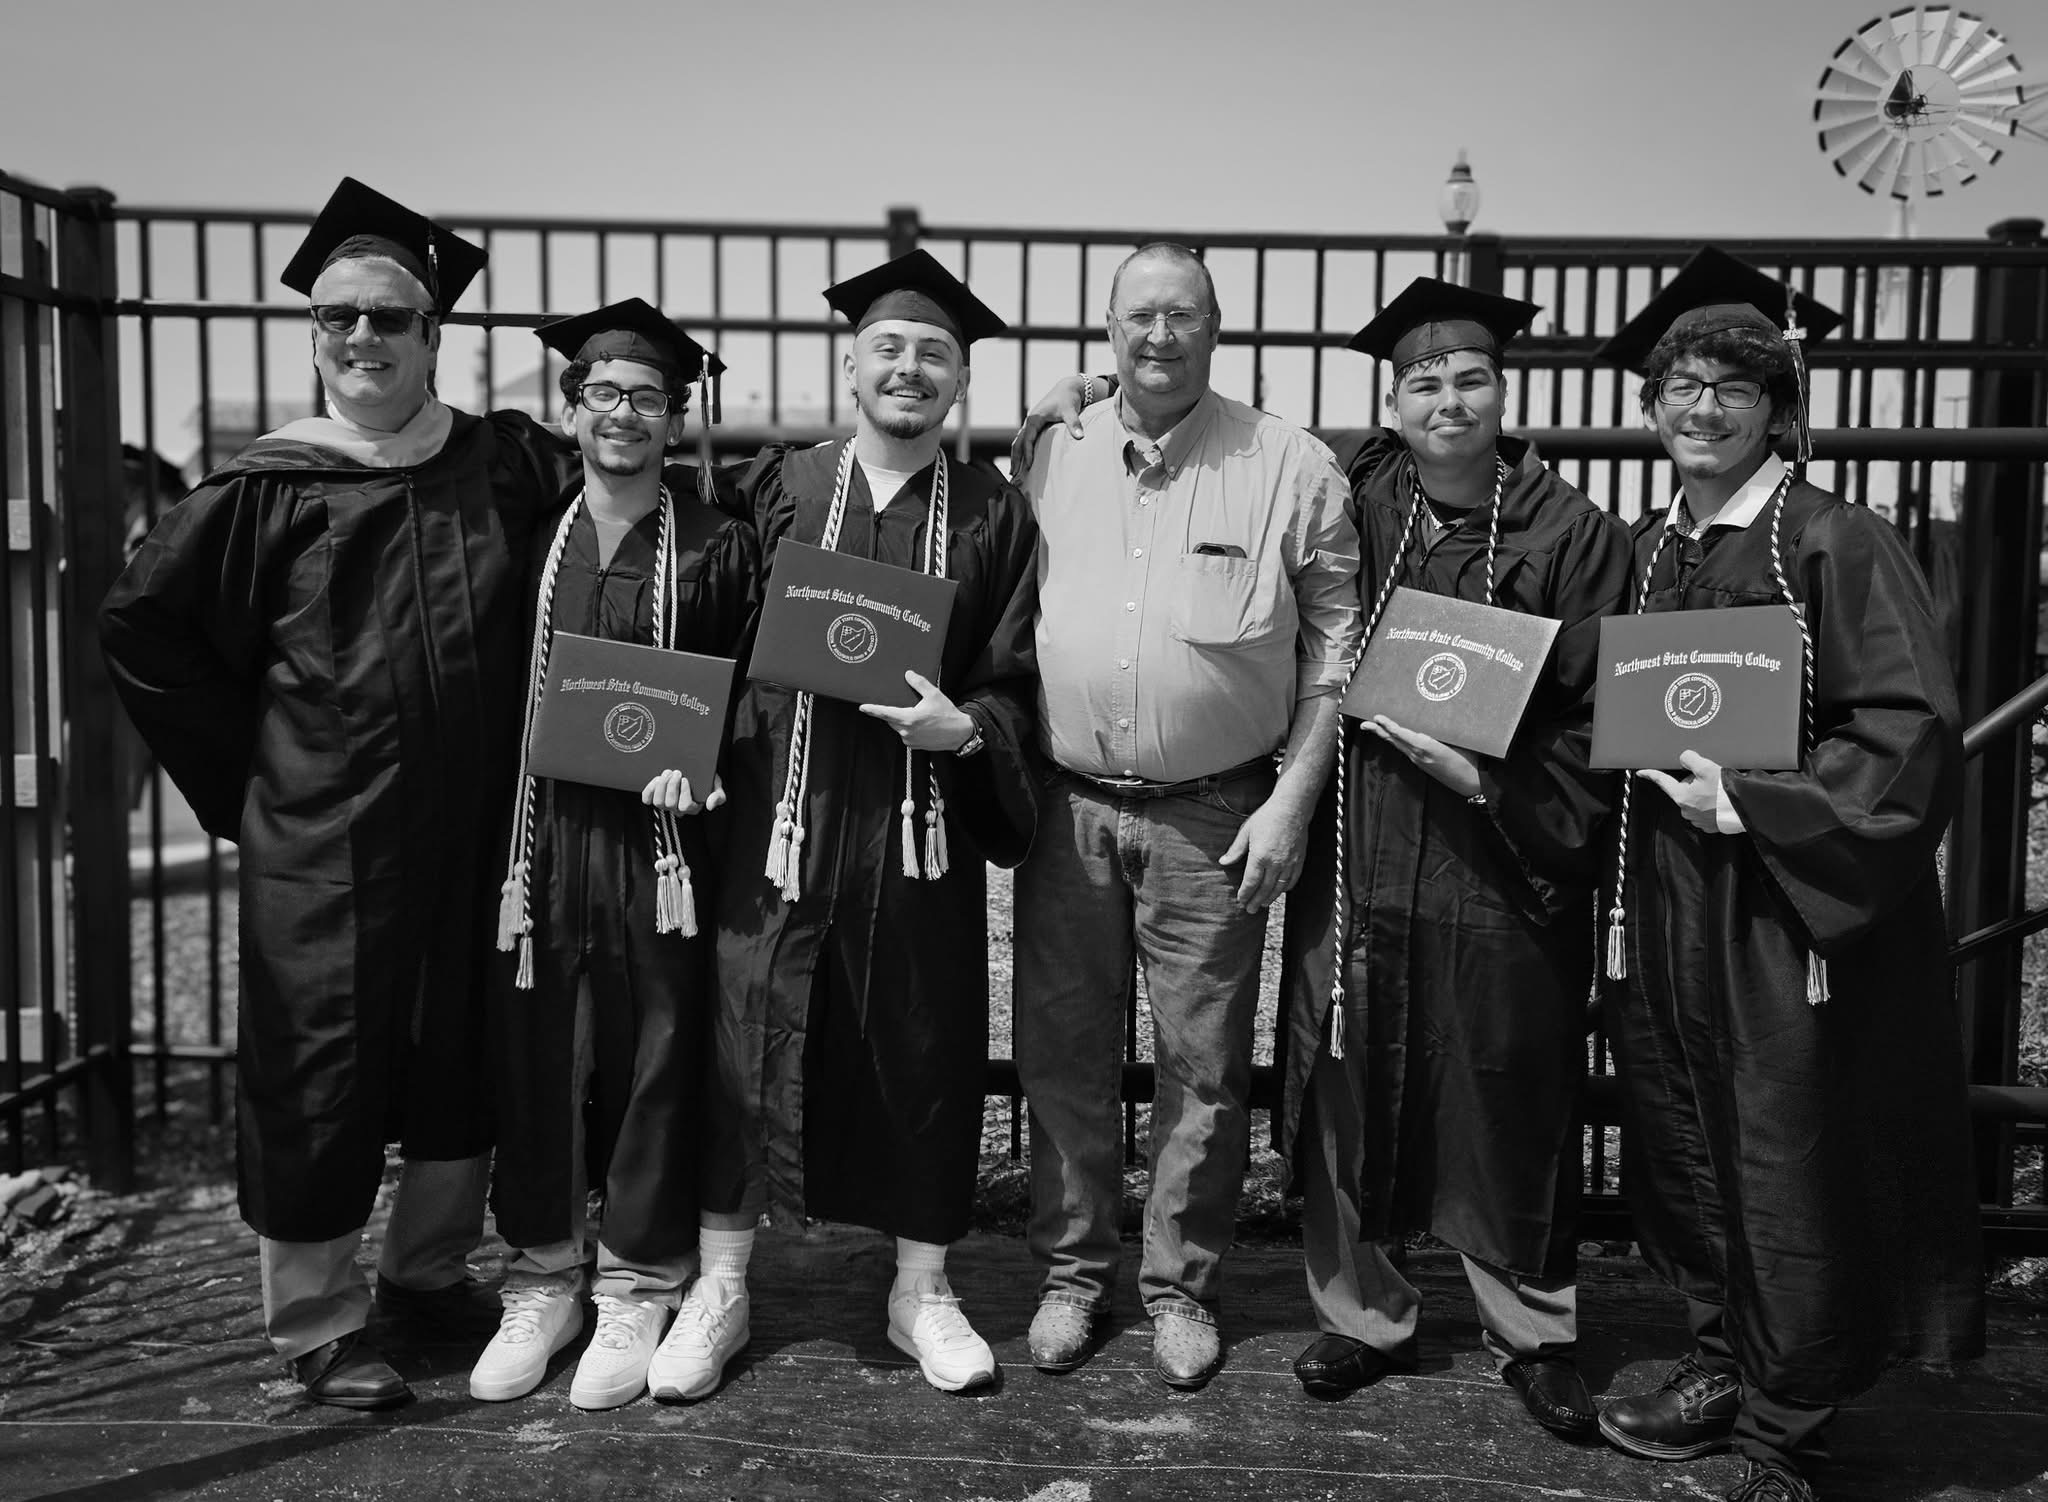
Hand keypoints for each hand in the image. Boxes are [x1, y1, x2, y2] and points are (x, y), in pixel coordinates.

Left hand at [642, 769, 723, 814]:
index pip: (685, 806)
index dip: (684, 793)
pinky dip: (650, 789)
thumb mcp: (716, 786)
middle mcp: (677, 809)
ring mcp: (665, 803)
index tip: (686, 779)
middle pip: (670, 804)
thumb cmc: (706, 778)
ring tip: (667, 772)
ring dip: (661, 786)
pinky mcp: (654, 797)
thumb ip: (718, 796)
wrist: (693, 769)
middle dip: (671, 786)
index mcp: (692, 807)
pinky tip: (656, 779)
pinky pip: (647, 799)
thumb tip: (710, 806)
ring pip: (658, 802)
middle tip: (676, 772)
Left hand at [859, 671, 975, 751]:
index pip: (885, 713)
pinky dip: (910, 728)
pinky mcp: (914, 746)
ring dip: (903, 720)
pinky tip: (923, 724)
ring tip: (921, 715)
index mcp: (909, 718)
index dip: (873, 709)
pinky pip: (906, 734)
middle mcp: (907, 731)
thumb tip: (908, 674)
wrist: (960, 734)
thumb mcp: (934, 694)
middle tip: (909, 706)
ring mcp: (910, 740)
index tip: (862, 707)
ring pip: (899, 727)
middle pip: (891, 719)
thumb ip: (919, 683)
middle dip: (895, 712)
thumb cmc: (948, 714)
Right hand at [1009, 373, 1091, 475]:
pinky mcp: (1034, 425)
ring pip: (1018, 441)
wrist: (1067, 389)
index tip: (1029, 466)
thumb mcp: (1071, 411)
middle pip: (1017, 442)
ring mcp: (1030, 423)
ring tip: (1014, 472)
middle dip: (1015, 458)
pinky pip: (1023, 440)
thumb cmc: (1068, 399)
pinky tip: (1022, 461)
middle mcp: (1029, 421)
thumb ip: (1074, 423)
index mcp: (1034, 418)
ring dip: (1015, 456)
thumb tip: (1080, 437)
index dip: (1027, 453)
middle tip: (1013, 474)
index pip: (1027, 439)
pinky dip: (1021, 451)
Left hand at [1219, 794, 1307, 912]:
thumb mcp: (1246, 832)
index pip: (1251, 882)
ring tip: (1262, 904)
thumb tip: (1224, 862)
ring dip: (1270, 898)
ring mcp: (1289, 863)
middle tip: (1250, 910)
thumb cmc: (1267, 817)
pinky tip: (1279, 891)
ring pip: (1279, 888)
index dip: (1245, 894)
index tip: (1240, 900)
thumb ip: (1235, 850)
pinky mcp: (1299, 861)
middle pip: (1265, 889)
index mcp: (1260, 857)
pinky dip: (1285, 888)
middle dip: (1256, 901)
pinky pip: (1292, 880)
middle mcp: (1275, 863)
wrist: (1292, 808)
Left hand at [1366, 716, 1482, 800]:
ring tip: (1373, 728)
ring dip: (1385, 736)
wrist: (1473, 784)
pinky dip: (1396, 741)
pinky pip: (1406, 750)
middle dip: (1378, 731)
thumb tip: (1431, 718)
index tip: (1378, 717)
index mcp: (1427, 747)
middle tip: (1364, 723)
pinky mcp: (1423, 765)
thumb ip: (1443, 731)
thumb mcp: (1458, 741)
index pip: (1402, 734)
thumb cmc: (1470, 760)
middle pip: (1394, 740)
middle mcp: (1419, 755)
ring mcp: (1419, 761)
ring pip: (1399, 746)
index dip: (1389, 726)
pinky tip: (1394, 738)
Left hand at [1638, 750, 1743, 833]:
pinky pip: (1704, 811)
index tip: (1641, 772)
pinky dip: (1710, 805)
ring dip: (1702, 794)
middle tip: (1708, 779)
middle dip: (1692, 782)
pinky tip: (1720, 801)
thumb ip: (1690, 759)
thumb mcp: (1706, 768)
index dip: (1652, 775)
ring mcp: (1697, 820)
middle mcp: (1685, 810)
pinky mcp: (1709, 826)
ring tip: (1717, 791)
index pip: (1663, 782)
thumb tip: (1684, 758)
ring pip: (1694, 800)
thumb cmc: (1724, 790)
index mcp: (1681, 796)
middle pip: (1683, 790)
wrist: (1744, 810)